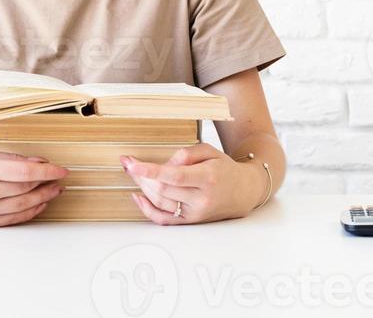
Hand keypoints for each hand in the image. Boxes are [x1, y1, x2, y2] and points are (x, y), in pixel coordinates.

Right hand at [0, 150, 68, 227]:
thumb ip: (10, 159)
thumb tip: (38, 161)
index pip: (26, 171)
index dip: (47, 171)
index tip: (61, 169)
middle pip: (26, 188)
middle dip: (47, 183)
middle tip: (59, 178)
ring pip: (23, 205)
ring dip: (43, 198)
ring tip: (54, 190)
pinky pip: (13, 219)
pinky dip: (29, 211)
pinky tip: (38, 203)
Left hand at [120, 142, 264, 224]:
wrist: (243, 191)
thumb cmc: (225, 169)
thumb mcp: (210, 151)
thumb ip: (187, 154)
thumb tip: (166, 163)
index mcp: (207, 178)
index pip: (173, 176)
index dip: (150, 170)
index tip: (132, 164)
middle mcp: (201, 199)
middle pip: (163, 190)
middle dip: (141, 176)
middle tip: (128, 163)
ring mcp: (195, 213)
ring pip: (160, 203)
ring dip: (142, 188)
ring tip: (134, 173)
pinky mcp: (191, 221)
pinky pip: (164, 220)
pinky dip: (147, 210)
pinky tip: (138, 197)